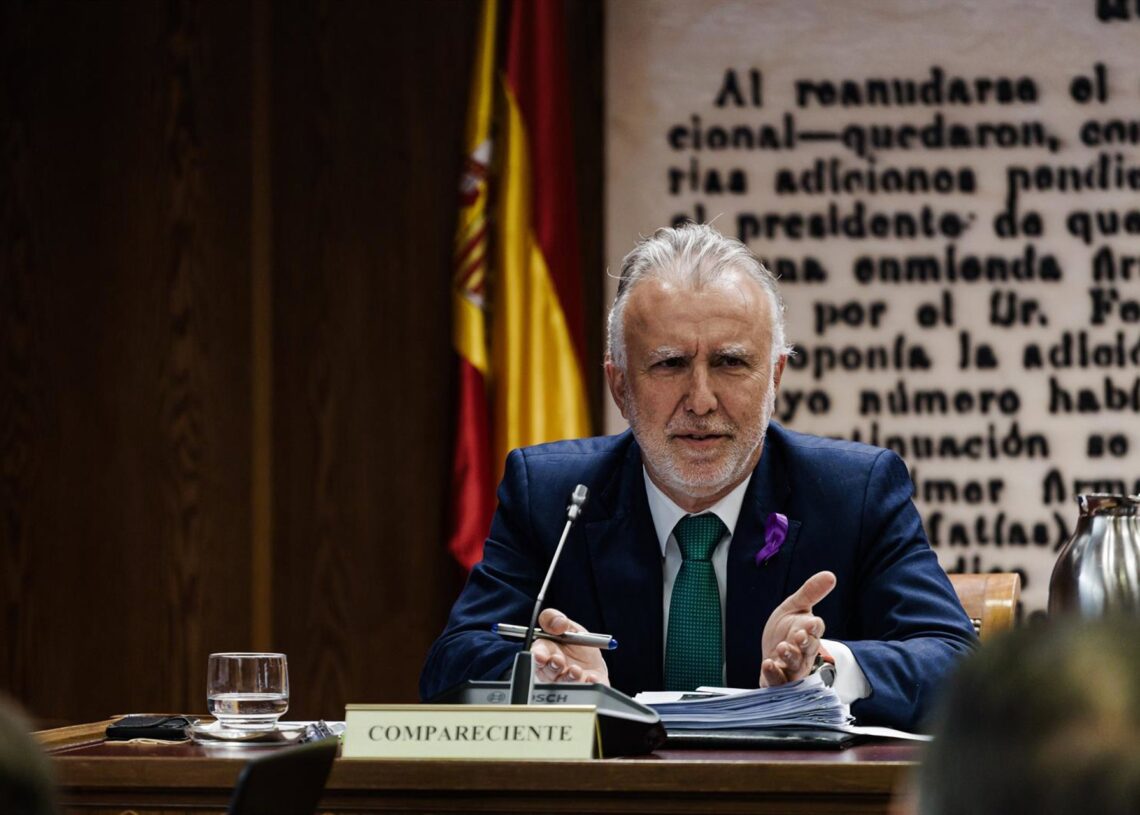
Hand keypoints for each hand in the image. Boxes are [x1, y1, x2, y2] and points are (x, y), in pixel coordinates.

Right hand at [530, 608, 610, 684]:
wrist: (594, 664)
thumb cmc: (577, 645)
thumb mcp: (569, 627)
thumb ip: (557, 620)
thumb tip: (558, 622)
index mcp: (546, 652)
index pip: (536, 654)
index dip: (537, 655)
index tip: (541, 656)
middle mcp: (552, 671)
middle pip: (547, 671)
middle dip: (552, 666)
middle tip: (558, 661)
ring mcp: (565, 684)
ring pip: (562, 683)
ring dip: (568, 676)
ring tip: (577, 670)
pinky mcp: (581, 692)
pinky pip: (582, 691)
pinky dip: (587, 684)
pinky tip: (591, 678)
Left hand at [759, 571, 836, 686]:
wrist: (772, 653)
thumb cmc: (786, 630)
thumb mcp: (795, 607)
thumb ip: (810, 592)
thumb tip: (830, 575)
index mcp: (809, 634)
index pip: (815, 630)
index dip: (814, 627)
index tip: (812, 622)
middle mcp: (803, 653)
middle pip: (808, 649)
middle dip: (804, 643)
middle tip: (799, 636)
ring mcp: (792, 669)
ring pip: (795, 666)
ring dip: (790, 657)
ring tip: (782, 648)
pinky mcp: (778, 681)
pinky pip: (779, 681)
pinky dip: (774, 674)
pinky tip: (768, 664)